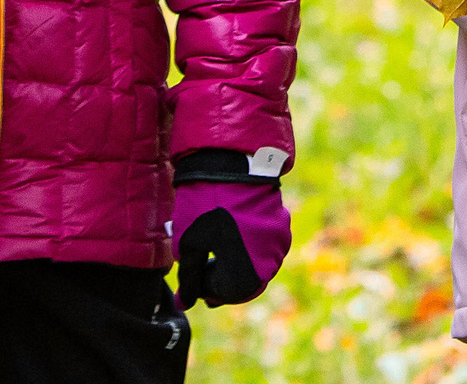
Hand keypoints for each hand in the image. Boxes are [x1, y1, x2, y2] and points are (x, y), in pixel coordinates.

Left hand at [169, 177, 290, 308]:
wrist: (232, 163)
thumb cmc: (206, 209)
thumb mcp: (188, 246)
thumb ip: (189, 280)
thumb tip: (184, 303)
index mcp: (247, 277)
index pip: (219, 294)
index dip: (199, 286)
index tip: (188, 273)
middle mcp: (270, 265)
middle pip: (241, 283)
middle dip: (218, 276)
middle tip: (200, 264)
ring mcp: (279, 243)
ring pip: (254, 264)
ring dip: (234, 260)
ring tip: (212, 245)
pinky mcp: (282, 224)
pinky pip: (264, 245)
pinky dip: (247, 244)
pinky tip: (229, 231)